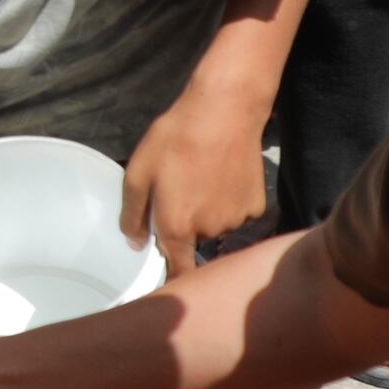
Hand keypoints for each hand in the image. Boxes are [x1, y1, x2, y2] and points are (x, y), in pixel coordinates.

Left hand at [123, 83, 273, 266]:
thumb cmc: (175, 139)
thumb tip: (135, 243)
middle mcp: (209, 231)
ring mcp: (235, 219)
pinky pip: (237, 213)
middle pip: (194, 240)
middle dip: (186, 223)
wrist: (224, 112)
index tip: (171, 276)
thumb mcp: (138, 172)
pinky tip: (224, 176)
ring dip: (209, 212)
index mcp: (177, 227)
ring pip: (216, 226)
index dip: (174, 276)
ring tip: (203, 177)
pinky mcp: (255, 206)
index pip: (178, 270)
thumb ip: (133, 214)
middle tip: (181, 190)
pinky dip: (230, 201)